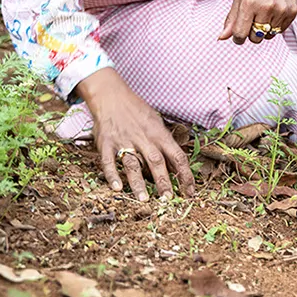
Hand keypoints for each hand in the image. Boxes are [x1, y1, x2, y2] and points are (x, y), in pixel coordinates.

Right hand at [76, 68, 194, 201]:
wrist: (111, 96)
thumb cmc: (136, 110)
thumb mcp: (156, 122)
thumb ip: (165, 144)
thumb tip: (176, 165)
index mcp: (159, 134)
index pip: (177, 156)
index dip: (185, 175)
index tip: (190, 192)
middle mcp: (143, 138)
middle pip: (156, 162)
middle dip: (163, 182)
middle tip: (167, 199)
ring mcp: (124, 141)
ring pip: (133, 164)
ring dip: (138, 182)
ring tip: (143, 199)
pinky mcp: (106, 143)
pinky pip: (109, 161)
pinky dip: (112, 175)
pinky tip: (117, 188)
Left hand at [218, 0, 296, 43]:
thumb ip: (231, 19)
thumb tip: (222, 37)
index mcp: (249, 3)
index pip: (240, 34)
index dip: (237, 37)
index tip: (239, 33)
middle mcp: (266, 8)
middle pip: (255, 38)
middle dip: (251, 33)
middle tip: (253, 19)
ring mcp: (280, 11)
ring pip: (268, 36)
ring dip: (264, 30)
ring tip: (264, 13)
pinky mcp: (291, 12)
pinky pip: (280, 31)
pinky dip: (275, 26)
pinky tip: (274, 12)